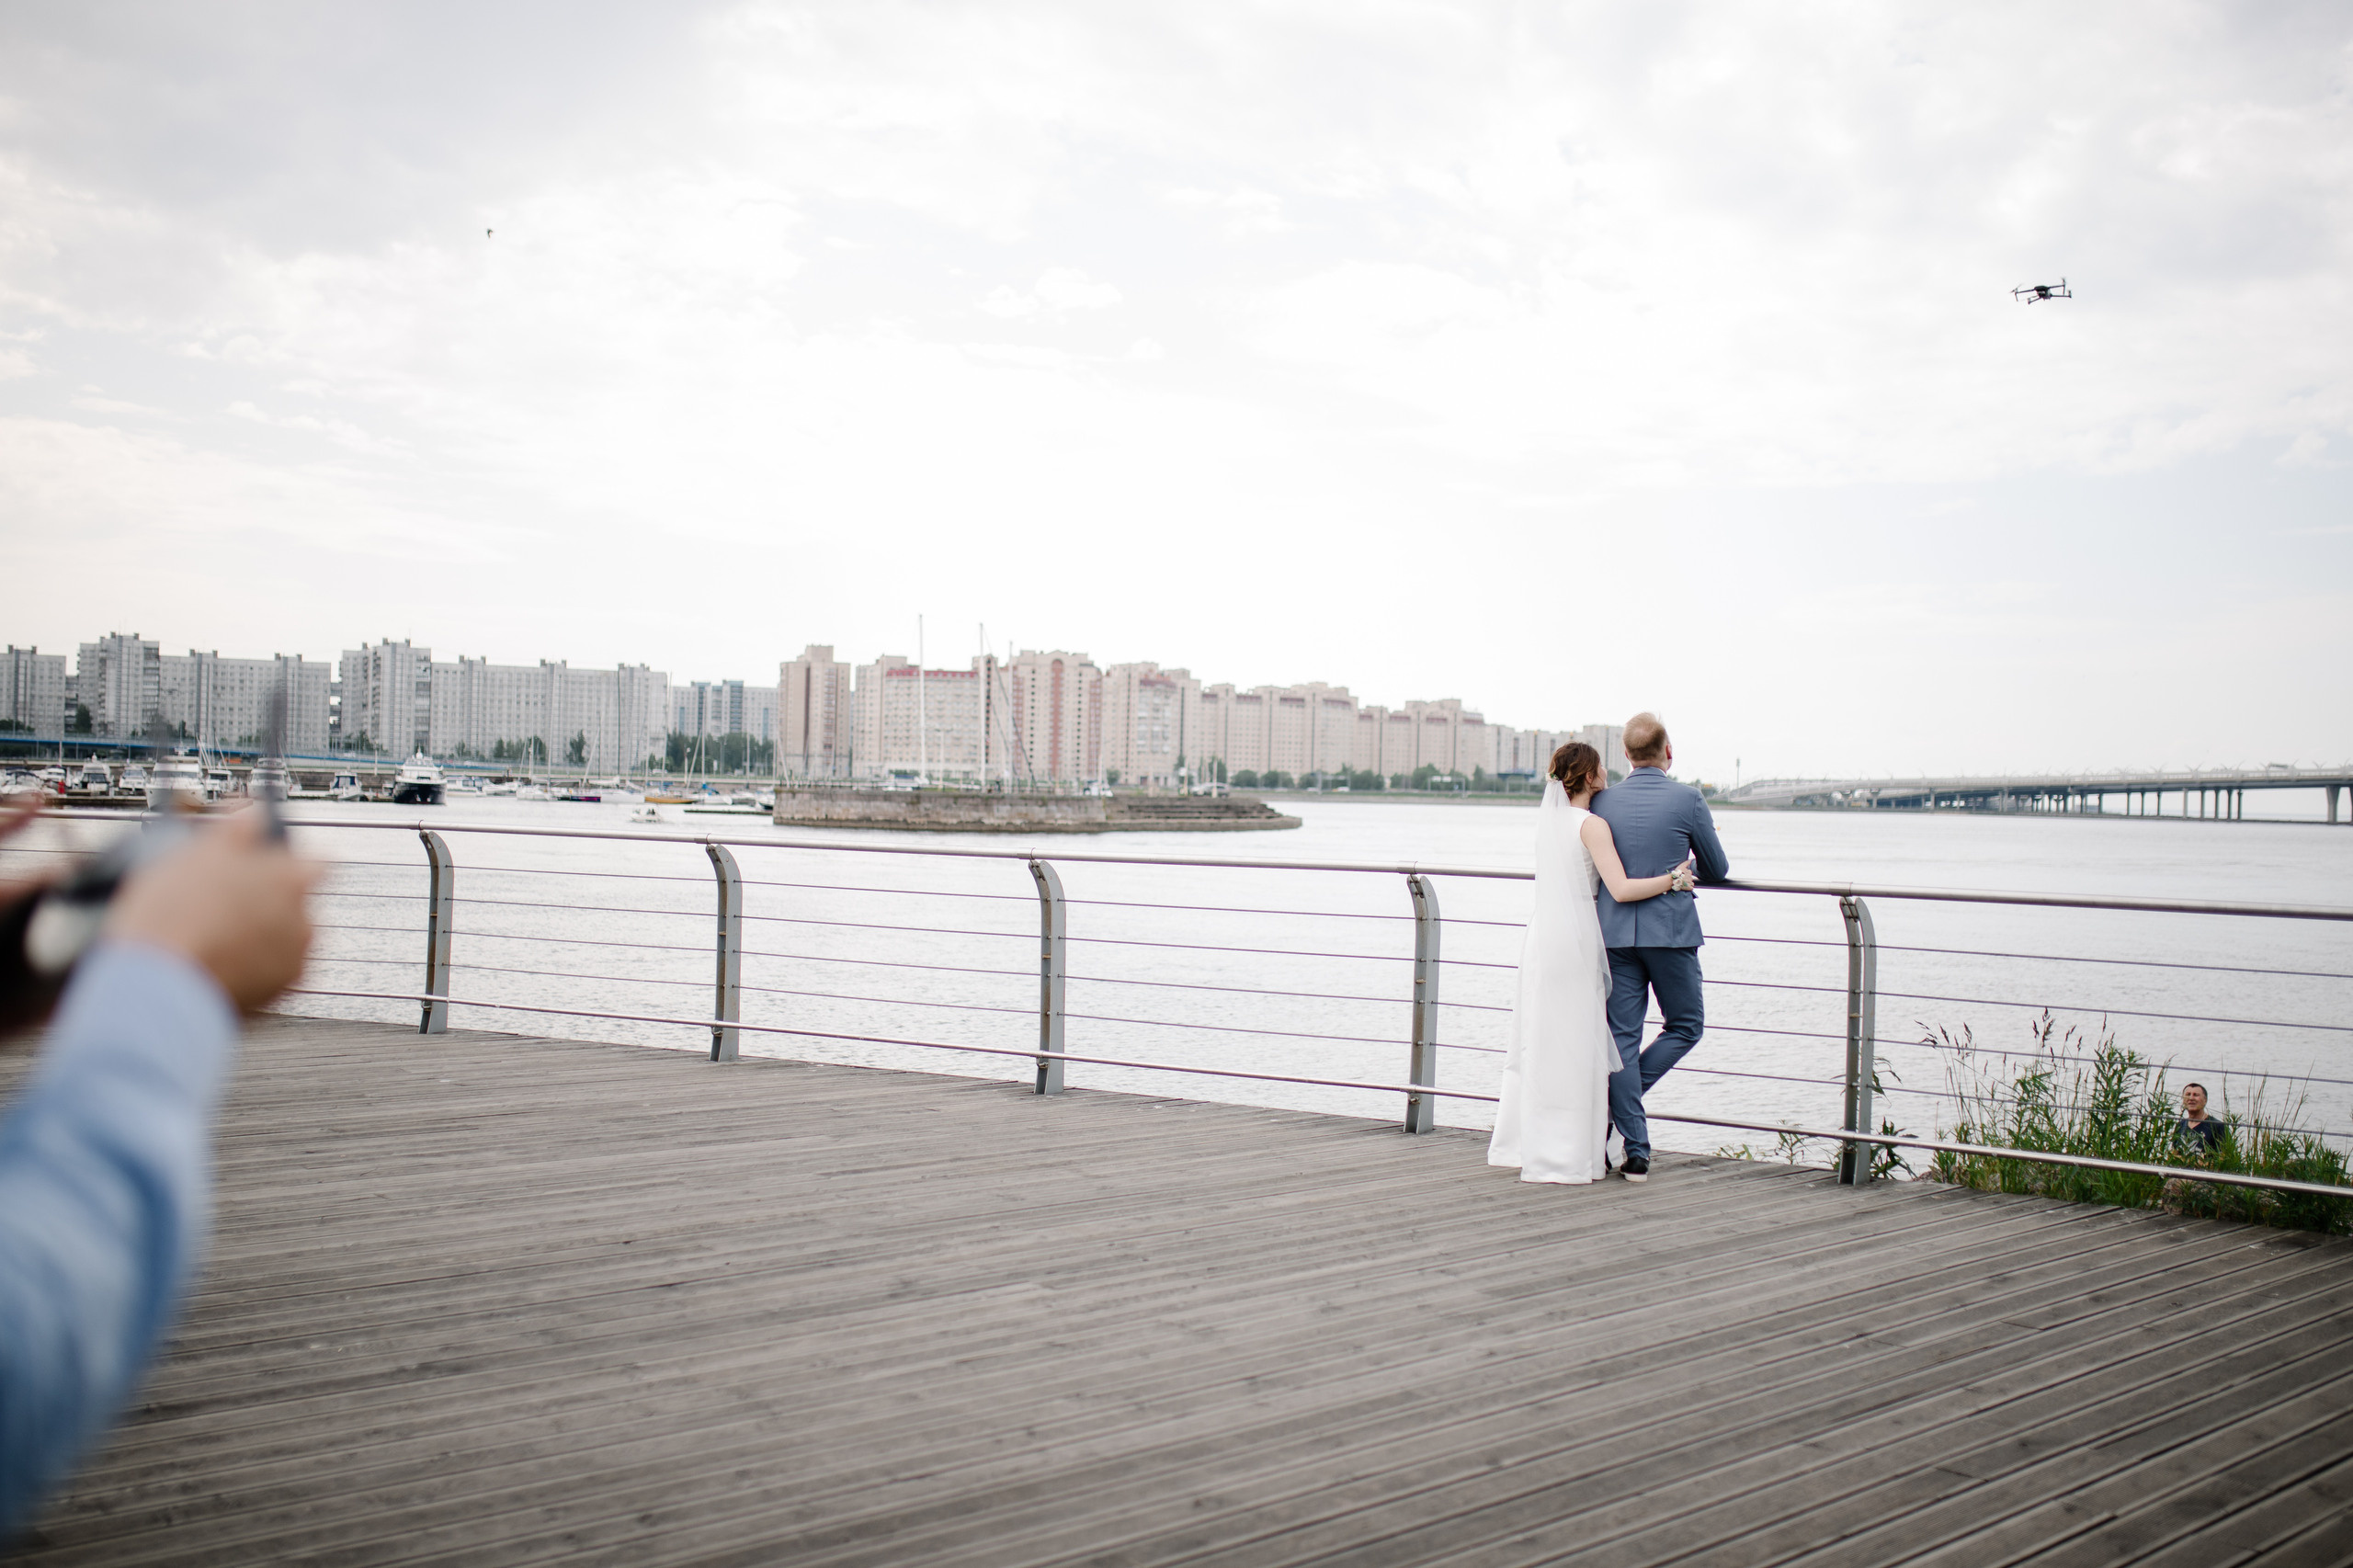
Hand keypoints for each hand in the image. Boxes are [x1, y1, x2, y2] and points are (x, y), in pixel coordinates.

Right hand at [105, 807, 319, 1011]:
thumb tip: (251, 811)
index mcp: (292, 878)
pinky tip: (221, 958)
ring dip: (263, 933)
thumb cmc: (173, 917)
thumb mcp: (200, 852)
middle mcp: (306, 919)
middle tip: (227, 901)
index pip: (316, 859)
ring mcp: (296, 958)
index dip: (288, 859)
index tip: (266, 862)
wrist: (158, 981)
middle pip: (297, 901)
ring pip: (286, 936)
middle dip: (270, 899)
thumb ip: (238, 827)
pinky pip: (274, 970)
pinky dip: (255, 964)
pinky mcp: (281, 992)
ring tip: (216, 933)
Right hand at [1668, 856, 1695, 892]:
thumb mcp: (1681, 866)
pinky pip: (1691, 887)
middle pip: (1691, 878)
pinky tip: (1685, 886)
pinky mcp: (1689, 888)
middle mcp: (1691, 877)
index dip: (1685, 873)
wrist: (1673, 881)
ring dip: (1688, 883)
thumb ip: (1687, 862)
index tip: (1682, 875)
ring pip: (1691, 883)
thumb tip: (1691, 860)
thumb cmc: (1676, 873)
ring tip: (1683, 883)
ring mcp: (1690, 883)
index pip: (1690, 872)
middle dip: (1687, 878)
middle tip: (1682, 879)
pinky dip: (1689, 887)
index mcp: (1689, 872)